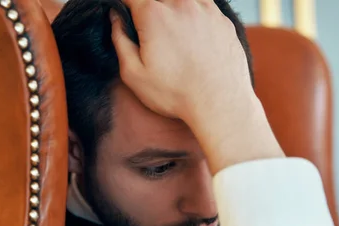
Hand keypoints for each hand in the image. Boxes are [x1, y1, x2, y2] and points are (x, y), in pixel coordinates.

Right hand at [111, 0, 283, 173]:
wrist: (220, 103)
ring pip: (181, 1)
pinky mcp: (223, 20)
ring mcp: (205, 9)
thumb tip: (116, 19)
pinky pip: (203, 6)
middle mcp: (180, 4)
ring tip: (172, 36)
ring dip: (172, 10)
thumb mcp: (134, 74)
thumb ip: (120, 41)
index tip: (126, 16)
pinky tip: (191, 34)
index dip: (126, 6)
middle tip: (150, 34)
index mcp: (154, 14)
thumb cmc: (176, 94)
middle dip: (149, 9)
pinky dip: (194, 14)